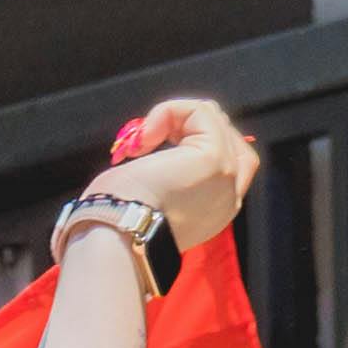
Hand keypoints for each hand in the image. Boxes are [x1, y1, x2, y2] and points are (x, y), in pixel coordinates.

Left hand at [99, 95, 259, 253]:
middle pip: (227, 134)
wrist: (116, 235)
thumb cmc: (119, 219)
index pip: (230, 159)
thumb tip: (159, 145)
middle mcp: (230, 197)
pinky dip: (169, 111)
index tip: (153, 148)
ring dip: (174, 117)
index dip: (193, 139)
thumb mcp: (152, 196)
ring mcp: (227, 177)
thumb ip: (170, 175)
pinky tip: (146, 137)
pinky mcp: (214, 159)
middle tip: (148, 141)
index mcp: (217, 210)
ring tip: (144, 140)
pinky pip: (200, 111)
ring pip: (213, 119)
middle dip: (187, 125)